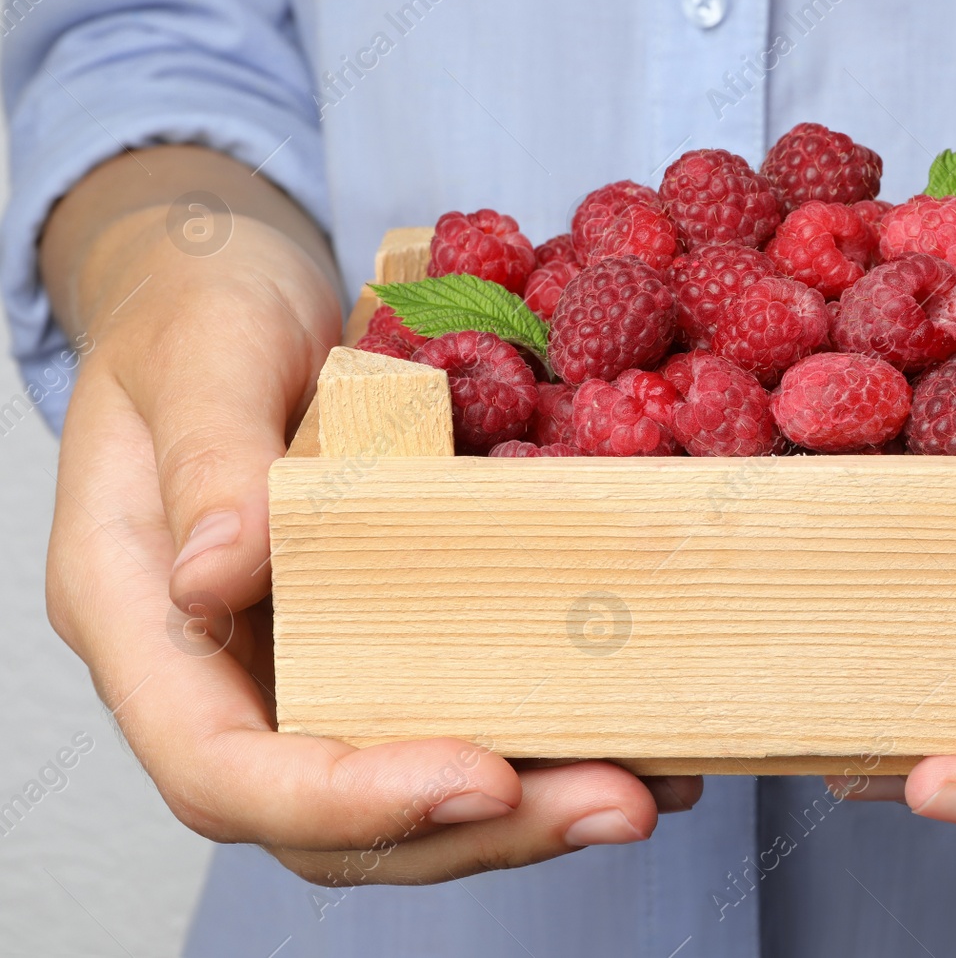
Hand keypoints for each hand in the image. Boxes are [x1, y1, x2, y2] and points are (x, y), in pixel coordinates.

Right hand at [44, 148, 697, 885]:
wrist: (231, 285)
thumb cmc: (196, 307)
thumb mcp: (197, 352)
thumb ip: (208, 457)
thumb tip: (211, 579)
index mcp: (145, 627)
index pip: (224, 770)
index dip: (351, 798)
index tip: (481, 776)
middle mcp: (229, 675)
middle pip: (337, 817)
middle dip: (482, 826)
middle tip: (619, 802)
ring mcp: (312, 662)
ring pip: (409, 783)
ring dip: (534, 803)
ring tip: (654, 783)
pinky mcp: (385, 636)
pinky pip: (457, 711)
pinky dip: (548, 734)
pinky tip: (646, 730)